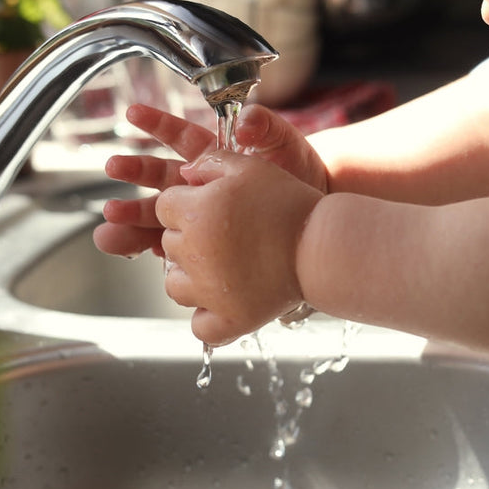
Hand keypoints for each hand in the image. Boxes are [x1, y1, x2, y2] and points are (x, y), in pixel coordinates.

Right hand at [93, 103, 327, 257]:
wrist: (314, 216)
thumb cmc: (299, 175)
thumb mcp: (285, 144)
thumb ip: (265, 127)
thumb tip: (246, 119)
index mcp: (215, 156)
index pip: (180, 136)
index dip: (157, 123)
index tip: (133, 113)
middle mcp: (200, 186)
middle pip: (160, 179)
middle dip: (134, 174)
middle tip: (114, 168)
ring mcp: (200, 217)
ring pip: (159, 218)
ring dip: (133, 221)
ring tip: (109, 227)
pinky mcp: (204, 245)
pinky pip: (175, 249)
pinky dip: (156, 251)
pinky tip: (138, 253)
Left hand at [157, 150, 322, 344]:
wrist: (323, 244)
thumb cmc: (288, 203)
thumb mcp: (251, 167)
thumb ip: (210, 162)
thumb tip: (184, 173)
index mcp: (195, 212)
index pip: (165, 206)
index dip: (187, 203)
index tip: (211, 206)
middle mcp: (194, 252)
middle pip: (168, 244)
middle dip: (190, 236)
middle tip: (227, 233)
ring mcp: (209, 291)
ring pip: (174, 284)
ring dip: (191, 274)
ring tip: (224, 265)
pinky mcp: (230, 319)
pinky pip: (200, 327)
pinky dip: (207, 317)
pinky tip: (222, 303)